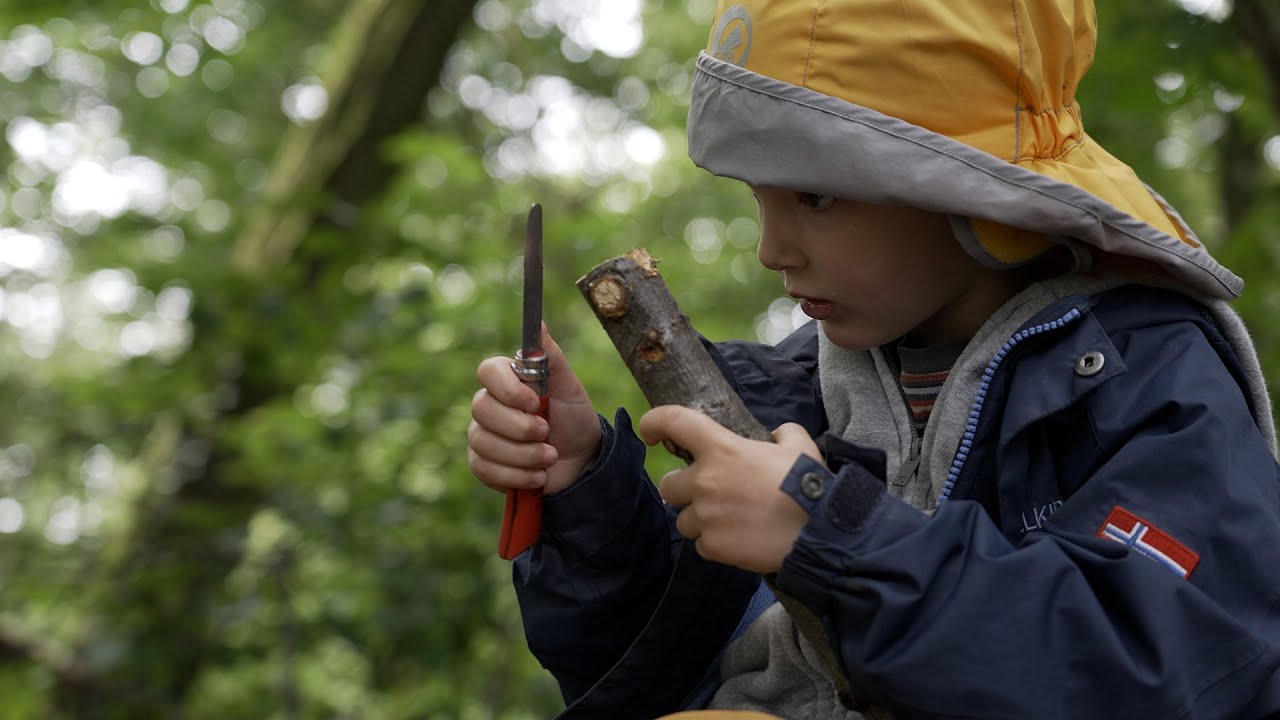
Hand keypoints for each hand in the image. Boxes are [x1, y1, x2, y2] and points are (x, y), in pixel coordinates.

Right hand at [468, 325, 601, 495]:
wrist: (581, 464)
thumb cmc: (574, 420)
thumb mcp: (569, 388)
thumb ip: (551, 356)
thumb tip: (538, 323)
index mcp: (507, 380)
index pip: (487, 371)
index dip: (508, 389)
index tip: (535, 403)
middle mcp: (489, 405)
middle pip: (481, 409)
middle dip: (519, 427)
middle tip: (547, 434)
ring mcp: (482, 435)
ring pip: (484, 442)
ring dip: (524, 455)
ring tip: (550, 457)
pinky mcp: (482, 464)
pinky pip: (485, 469)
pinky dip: (516, 476)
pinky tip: (538, 476)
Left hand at [638, 405, 821, 573]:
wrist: (819, 534)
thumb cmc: (809, 485)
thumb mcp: (799, 446)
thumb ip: (783, 433)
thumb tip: (776, 435)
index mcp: (722, 448)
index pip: (675, 422)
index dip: (655, 421)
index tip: (649, 431)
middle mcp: (705, 481)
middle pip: (667, 485)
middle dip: (684, 489)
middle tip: (710, 493)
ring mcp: (706, 516)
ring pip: (683, 519)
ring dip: (700, 519)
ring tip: (730, 521)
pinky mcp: (713, 546)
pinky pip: (702, 544)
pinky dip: (715, 543)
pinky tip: (740, 540)